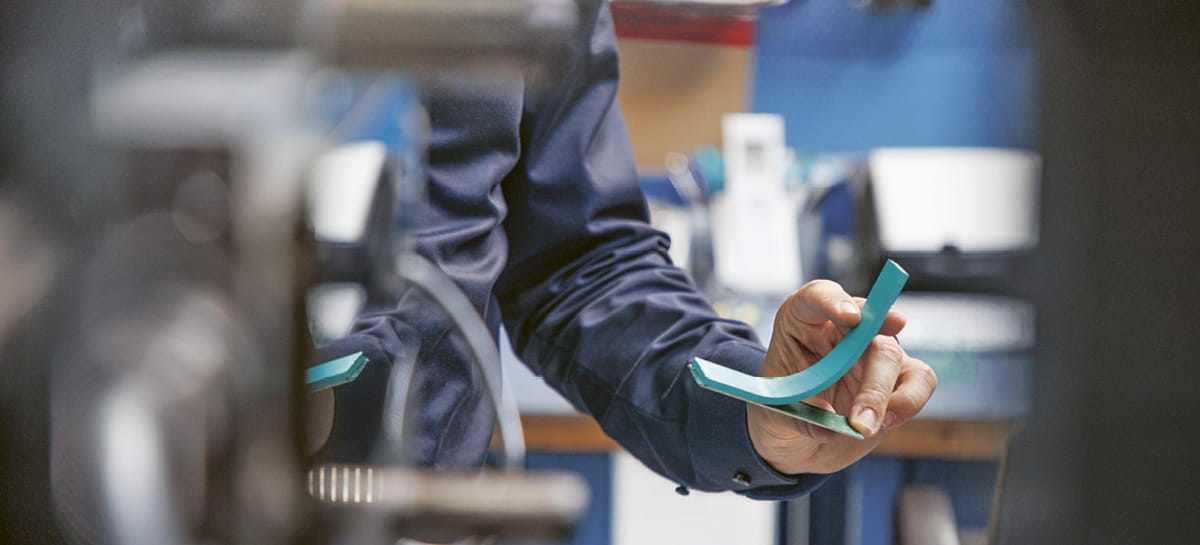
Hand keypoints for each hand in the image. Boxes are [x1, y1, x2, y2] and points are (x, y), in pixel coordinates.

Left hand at [747, 279, 936, 474]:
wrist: (799, 435)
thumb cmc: (782, 410)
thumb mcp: (774, 412)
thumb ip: (798, 417)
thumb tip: (827, 430)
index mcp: (802, 319)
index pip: (818, 295)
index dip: (834, 301)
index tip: (850, 317)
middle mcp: (843, 328)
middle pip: (867, 328)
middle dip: (868, 374)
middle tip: (858, 418)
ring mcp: (873, 348)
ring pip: (893, 355)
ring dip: (882, 395)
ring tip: (864, 428)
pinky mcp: (898, 375)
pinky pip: (920, 379)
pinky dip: (908, 402)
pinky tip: (884, 423)